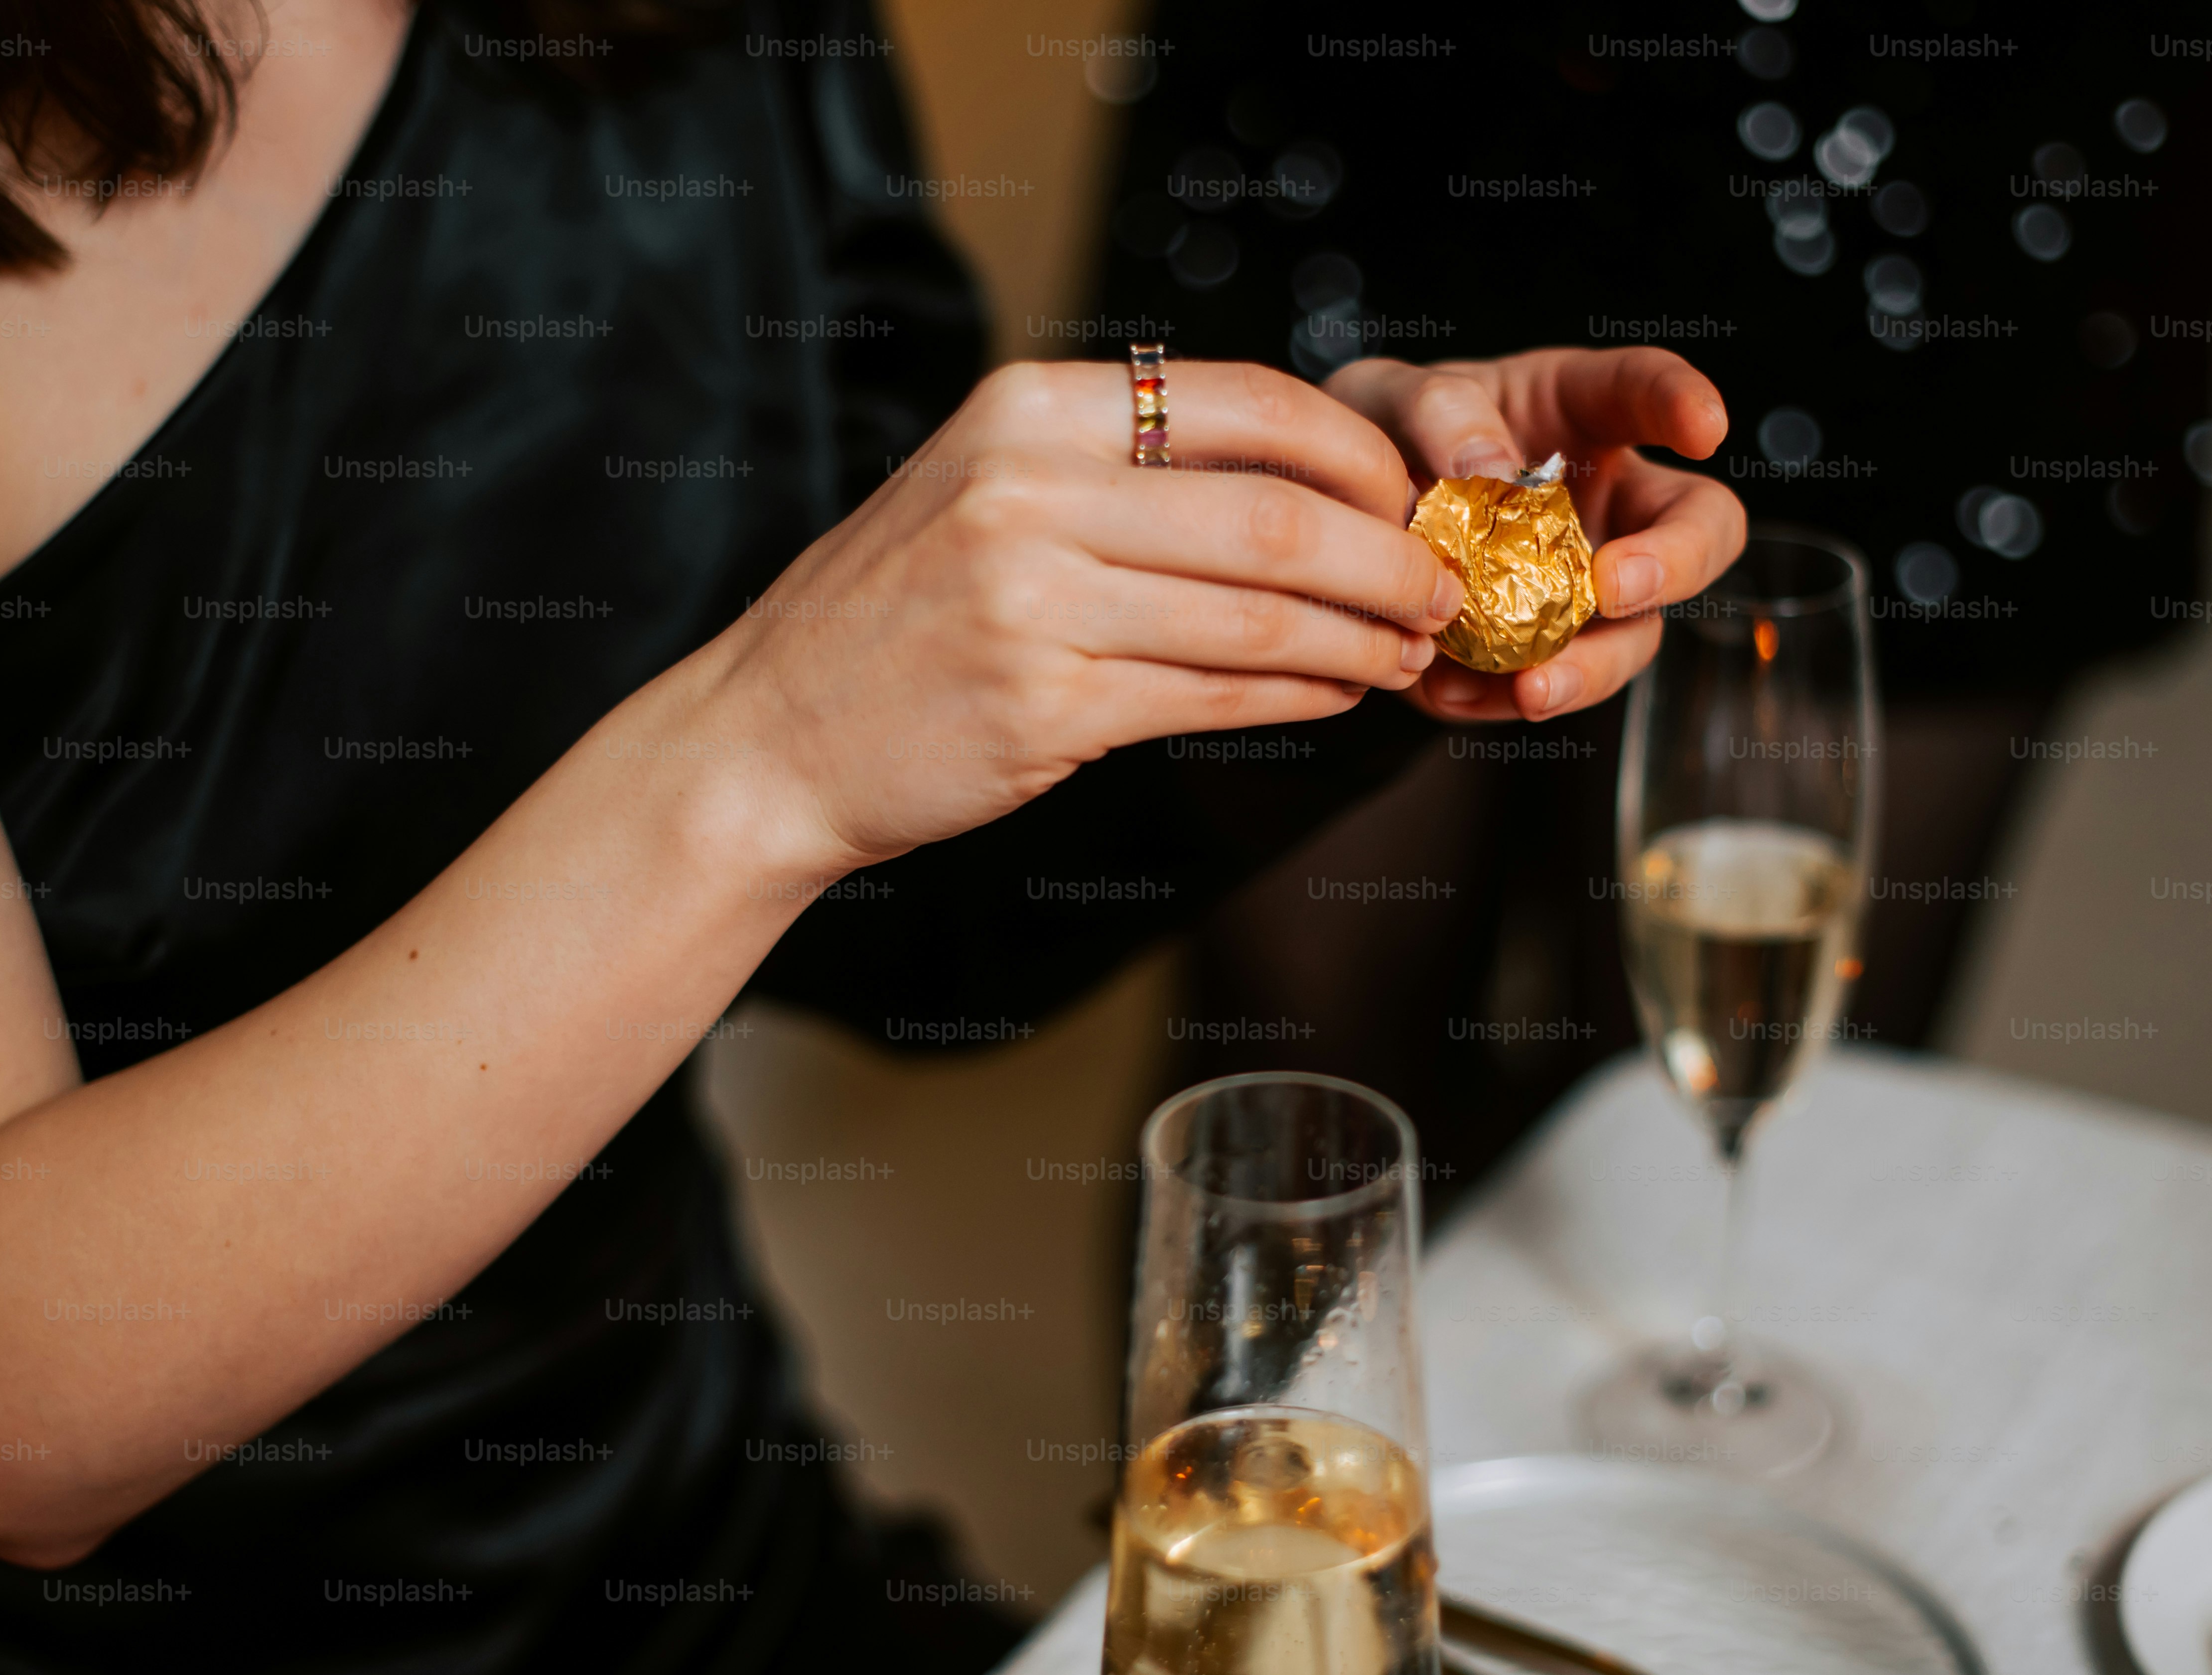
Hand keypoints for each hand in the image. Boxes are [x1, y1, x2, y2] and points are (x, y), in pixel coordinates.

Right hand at [719, 360, 1459, 871]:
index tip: (1409, 496)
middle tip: (1441, 584)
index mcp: (1028, 413)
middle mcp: (1030, 492)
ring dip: (1360, 636)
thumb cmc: (899, 615)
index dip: (1355, 454)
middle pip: (1276, 515)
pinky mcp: (1046, 708)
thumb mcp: (989, 490)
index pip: (1245, 403)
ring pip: (1262, 615)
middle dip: (1387, 555)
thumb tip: (1306, 482)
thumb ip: (1125, 470)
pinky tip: (1339, 691)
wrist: (770, 734)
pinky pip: (1217, 695)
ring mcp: (1034, 603)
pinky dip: (1301, 694)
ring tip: (1407, 647)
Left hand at [1324, 347, 1742, 722]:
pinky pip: (1548, 684)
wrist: (1335, 523)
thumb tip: (1491, 466)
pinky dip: (1502, 699)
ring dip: (1590, 668)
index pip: (1646, 389)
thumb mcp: (1392, 401)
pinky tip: (1453, 691)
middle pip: (1698, 528)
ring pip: (1632, 634)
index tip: (1706, 427)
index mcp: (1578, 411)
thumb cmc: (1382, 436)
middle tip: (1617, 588)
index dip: (1685, 401)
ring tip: (1531, 689)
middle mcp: (1605, 500)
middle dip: (1674, 563)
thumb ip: (1439, 412)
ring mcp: (1583, 583)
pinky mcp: (1536, 652)